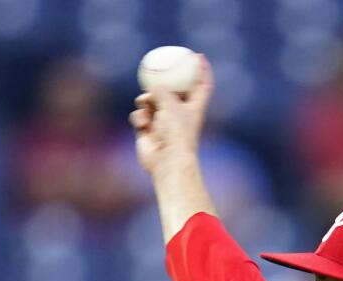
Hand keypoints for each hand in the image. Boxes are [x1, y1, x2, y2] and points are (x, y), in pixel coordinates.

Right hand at [129, 56, 213, 176]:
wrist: (167, 162)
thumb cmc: (176, 134)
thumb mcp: (171, 104)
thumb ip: (162, 90)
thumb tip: (153, 85)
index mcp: (194, 108)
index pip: (202, 86)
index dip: (202, 71)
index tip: (198, 56)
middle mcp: (180, 115)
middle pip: (174, 92)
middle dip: (164, 83)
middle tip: (156, 70)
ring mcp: (163, 123)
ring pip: (151, 102)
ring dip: (146, 99)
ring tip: (145, 102)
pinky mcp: (148, 132)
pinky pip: (140, 116)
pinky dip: (140, 117)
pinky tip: (142, 124)